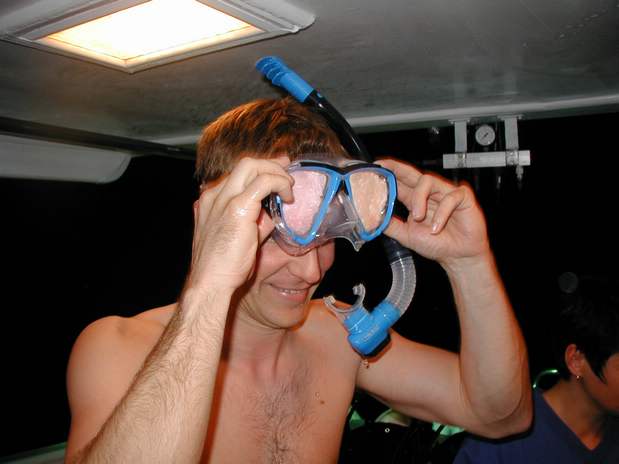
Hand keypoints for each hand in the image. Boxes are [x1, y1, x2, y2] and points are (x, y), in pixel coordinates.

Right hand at [187, 157, 292, 293]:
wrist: (210, 282)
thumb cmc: (223, 267)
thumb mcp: (240, 237)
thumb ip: (254, 223)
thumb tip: (271, 214)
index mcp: (210, 201)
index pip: (238, 175)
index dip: (261, 170)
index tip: (278, 171)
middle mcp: (214, 195)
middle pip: (245, 164)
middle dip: (270, 164)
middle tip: (288, 170)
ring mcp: (223, 199)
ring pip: (252, 165)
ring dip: (275, 171)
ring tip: (289, 186)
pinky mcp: (237, 208)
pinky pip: (263, 182)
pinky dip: (279, 183)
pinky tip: (288, 197)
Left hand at [376, 158, 489, 267]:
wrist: (458, 257)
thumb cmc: (436, 244)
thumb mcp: (407, 235)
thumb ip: (390, 225)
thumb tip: (371, 218)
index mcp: (415, 199)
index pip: (400, 182)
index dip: (388, 173)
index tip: (375, 167)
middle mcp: (429, 193)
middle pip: (412, 173)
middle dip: (398, 168)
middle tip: (385, 167)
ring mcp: (446, 193)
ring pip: (428, 180)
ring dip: (419, 198)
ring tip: (417, 217)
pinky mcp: (463, 198)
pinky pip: (450, 197)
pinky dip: (441, 213)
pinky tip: (436, 228)